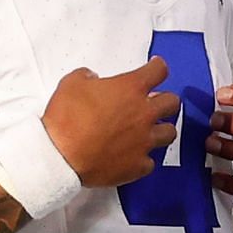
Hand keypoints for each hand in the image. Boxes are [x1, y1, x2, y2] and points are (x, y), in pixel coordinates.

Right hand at [41, 57, 178, 187]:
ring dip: (161, 129)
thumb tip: (92, 79)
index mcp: (131, 89)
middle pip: (172, 102)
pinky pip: (150, 161)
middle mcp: (144, 114)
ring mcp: (144, 141)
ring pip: (170, 133)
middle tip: (154, 102)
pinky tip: (133, 156)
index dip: (157, 67)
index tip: (155, 68)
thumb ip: (87, 77)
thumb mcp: (71, 84)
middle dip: (164, 100)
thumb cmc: (66, 119)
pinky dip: (143, 158)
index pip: (158, 71)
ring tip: (149, 130)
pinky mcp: (138, 165)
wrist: (60, 157)